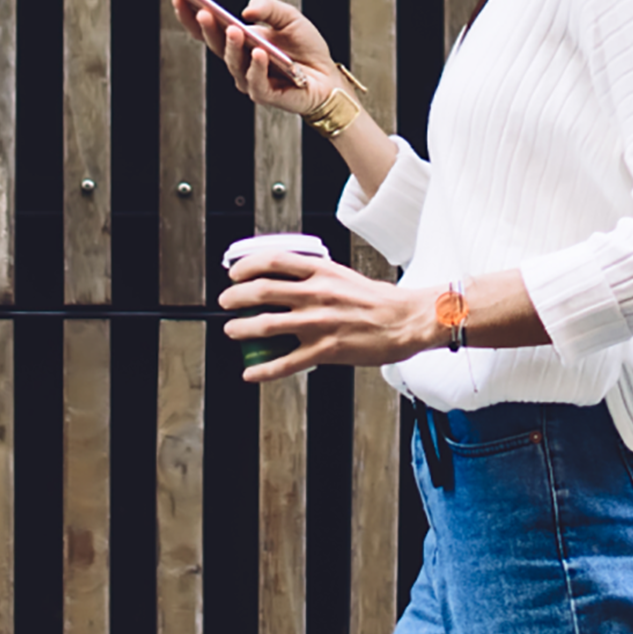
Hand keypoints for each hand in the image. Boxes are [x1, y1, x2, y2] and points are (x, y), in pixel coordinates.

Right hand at [171, 0, 337, 115]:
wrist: (327, 75)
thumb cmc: (305, 47)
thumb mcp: (289, 17)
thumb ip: (268, 7)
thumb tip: (247, 10)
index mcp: (238, 40)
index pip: (208, 28)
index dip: (191, 15)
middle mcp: (239, 60)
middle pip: (216, 45)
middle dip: (207, 28)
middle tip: (202, 12)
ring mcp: (249, 78)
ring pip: (233, 63)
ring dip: (232, 46)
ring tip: (234, 30)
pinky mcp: (266, 94)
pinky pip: (255, 83)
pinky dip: (256, 68)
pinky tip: (259, 54)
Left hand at [219, 252, 441, 381]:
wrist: (406, 321)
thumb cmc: (380, 300)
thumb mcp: (344, 276)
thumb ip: (316, 276)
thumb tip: (289, 279)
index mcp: (322, 272)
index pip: (273, 260)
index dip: (246, 266)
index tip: (235, 273)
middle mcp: (316, 295)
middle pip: (262, 291)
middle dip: (235, 297)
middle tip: (226, 302)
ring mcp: (319, 323)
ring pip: (266, 325)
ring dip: (242, 329)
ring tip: (232, 331)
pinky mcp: (325, 350)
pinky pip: (286, 362)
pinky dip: (263, 370)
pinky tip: (250, 372)